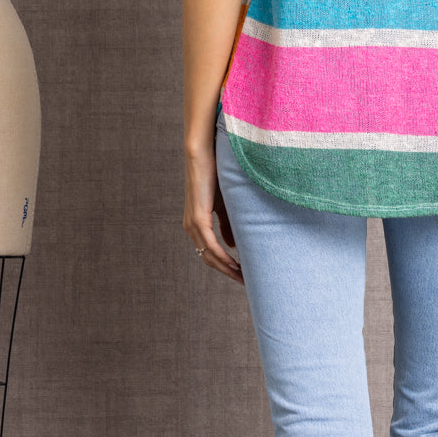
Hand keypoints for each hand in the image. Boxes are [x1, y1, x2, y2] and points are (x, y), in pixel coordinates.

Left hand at [183, 142, 243, 283]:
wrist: (203, 154)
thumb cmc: (214, 175)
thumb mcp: (225, 204)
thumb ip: (227, 224)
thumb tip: (233, 246)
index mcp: (196, 224)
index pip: (210, 253)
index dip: (225, 266)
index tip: (242, 274)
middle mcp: (191, 228)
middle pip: (208, 260)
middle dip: (227, 272)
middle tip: (245, 282)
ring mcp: (193, 224)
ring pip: (209, 256)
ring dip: (226, 268)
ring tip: (243, 277)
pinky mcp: (198, 218)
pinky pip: (211, 245)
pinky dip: (222, 257)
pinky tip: (234, 264)